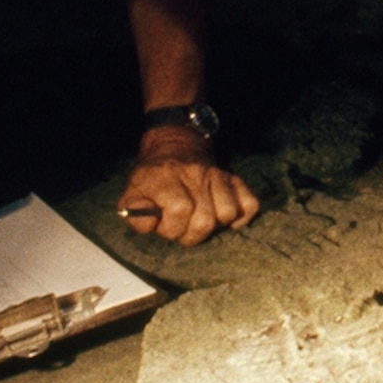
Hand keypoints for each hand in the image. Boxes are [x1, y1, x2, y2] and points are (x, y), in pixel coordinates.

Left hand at [119, 126, 259, 245]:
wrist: (174, 148)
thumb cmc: (152, 179)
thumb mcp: (132, 194)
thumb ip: (135, 213)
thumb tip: (151, 224)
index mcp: (167, 178)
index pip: (180, 210)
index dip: (172, 228)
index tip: (165, 226)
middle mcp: (195, 174)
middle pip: (205, 219)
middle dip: (191, 234)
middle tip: (183, 228)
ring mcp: (218, 176)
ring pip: (228, 213)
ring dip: (215, 225)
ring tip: (201, 221)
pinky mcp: (234, 180)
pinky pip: (250, 204)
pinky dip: (241, 217)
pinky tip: (223, 219)